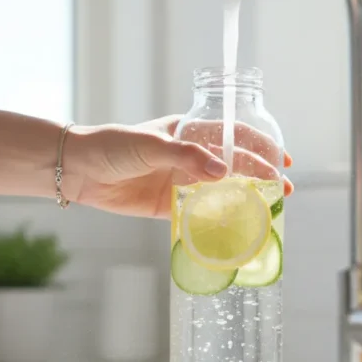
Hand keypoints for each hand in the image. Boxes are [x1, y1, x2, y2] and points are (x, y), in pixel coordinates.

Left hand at [61, 115, 292, 217]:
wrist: (77, 170)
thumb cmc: (111, 146)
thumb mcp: (149, 144)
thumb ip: (186, 156)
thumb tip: (223, 170)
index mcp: (189, 132)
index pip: (233, 136)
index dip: (261, 145)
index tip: (282, 159)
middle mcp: (189, 157)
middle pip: (234, 165)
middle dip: (262, 176)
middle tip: (284, 190)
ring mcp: (181, 182)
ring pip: (222, 191)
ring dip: (245, 199)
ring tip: (269, 210)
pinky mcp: (169, 207)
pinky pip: (200, 215)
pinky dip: (219, 221)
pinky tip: (236, 229)